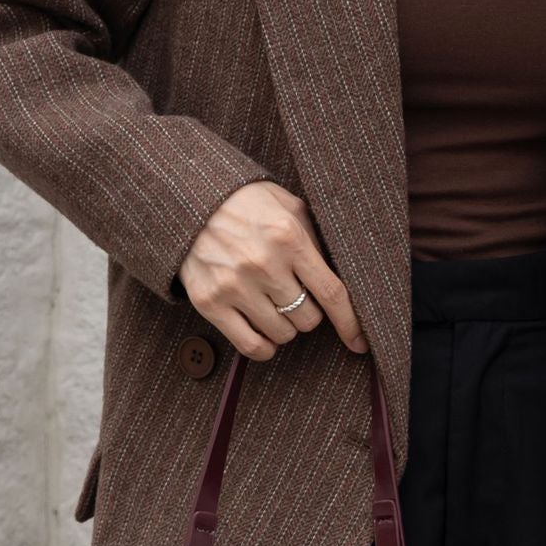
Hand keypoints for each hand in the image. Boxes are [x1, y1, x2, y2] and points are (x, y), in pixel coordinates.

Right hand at [177, 181, 369, 360]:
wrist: (186, 198)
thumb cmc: (244, 202)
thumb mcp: (286, 206)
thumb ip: (314, 239)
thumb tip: (344, 276)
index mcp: (288, 237)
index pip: (331, 292)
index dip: (349, 322)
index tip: (359, 342)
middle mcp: (263, 263)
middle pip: (307, 319)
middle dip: (307, 313)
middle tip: (293, 296)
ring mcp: (235, 285)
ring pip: (282, 334)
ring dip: (284, 327)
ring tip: (272, 305)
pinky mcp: (210, 302)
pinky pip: (251, 346)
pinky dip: (264, 347)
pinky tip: (264, 334)